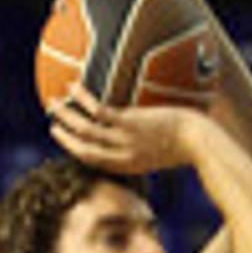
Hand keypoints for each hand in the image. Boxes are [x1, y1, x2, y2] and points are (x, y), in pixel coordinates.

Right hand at [47, 84, 203, 174]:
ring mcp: (124, 141)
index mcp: (127, 166)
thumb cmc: (186, 144)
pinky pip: (99, 112)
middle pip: (83, 149)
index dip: (76, 151)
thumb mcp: (162, 150)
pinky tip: (74, 86)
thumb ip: (146, 143)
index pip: (94, 161)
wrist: (199, 143)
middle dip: (65, 137)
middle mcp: (121, 157)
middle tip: (52, 123)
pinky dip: (83, 100)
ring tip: (54, 102)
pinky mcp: (130, 124)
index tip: (66, 139)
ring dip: (66, 116)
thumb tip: (143, 126)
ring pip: (85, 131)